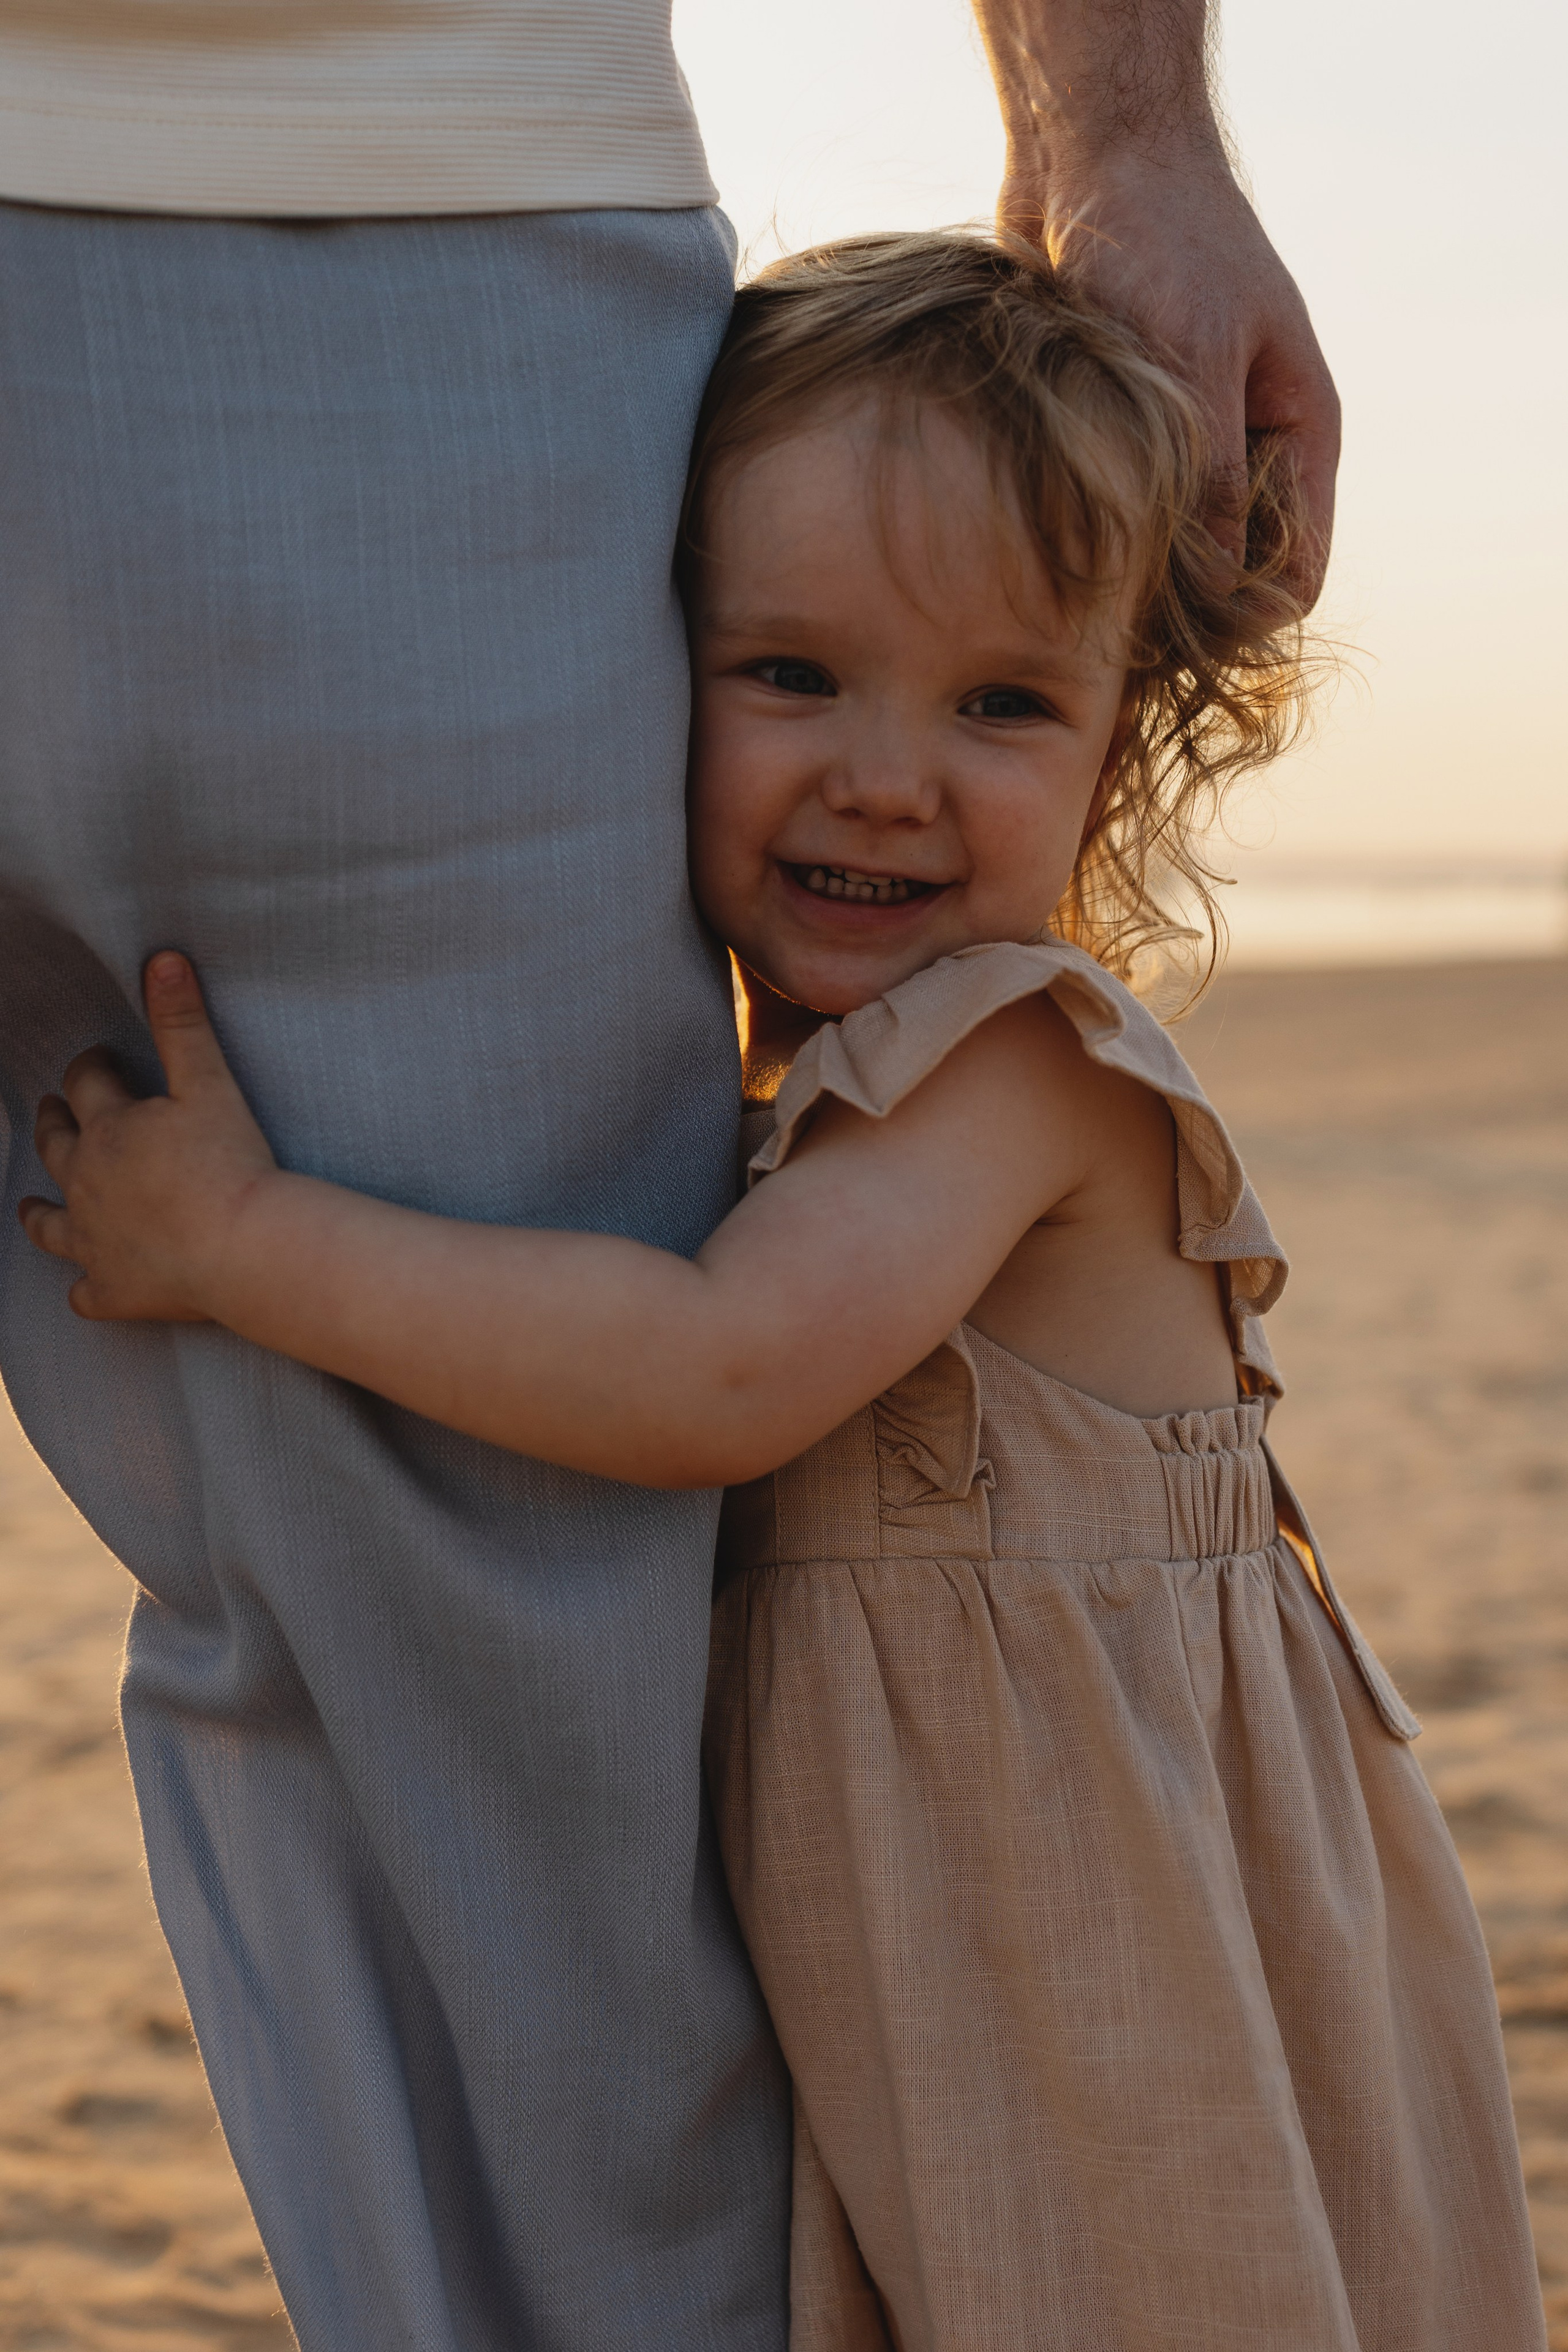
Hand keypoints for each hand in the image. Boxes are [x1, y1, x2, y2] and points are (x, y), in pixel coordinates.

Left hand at [19, 952, 277, 1321]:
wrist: (243, 1248)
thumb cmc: (231, 1164)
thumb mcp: (211, 1084)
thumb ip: (183, 1024)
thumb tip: (162, 958)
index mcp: (109, 1129)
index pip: (85, 1083)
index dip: (90, 1068)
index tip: (99, 1062)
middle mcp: (86, 1182)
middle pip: (55, 1146)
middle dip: (55, 1125)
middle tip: (58, 1115)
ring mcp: (92, 1240)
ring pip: (48, 1225)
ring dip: (39, 1212)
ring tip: (32, 1207)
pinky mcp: (112, 1289)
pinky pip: (85, 1292)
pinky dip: (84, 1287)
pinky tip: (86, 1286)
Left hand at [1001, 146, 1339, 603]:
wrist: (1093, 162)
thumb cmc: (1161, 241)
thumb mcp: (1197, 361)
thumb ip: (1212, 478)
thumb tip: (1213, 592)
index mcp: (1298, 436)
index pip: (1295, 578)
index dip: (1243, 622)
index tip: (1173, 633)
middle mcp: (1247, 454)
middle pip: (1228, 586)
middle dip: (1177, 615)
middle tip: (1099, 625)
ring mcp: (1185, 450)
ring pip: (1166, 563)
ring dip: (1124, 579)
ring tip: (1063, 584)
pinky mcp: (1122, 444)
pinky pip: (1116, 523)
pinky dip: (1087, 539)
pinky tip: (1037, 542)